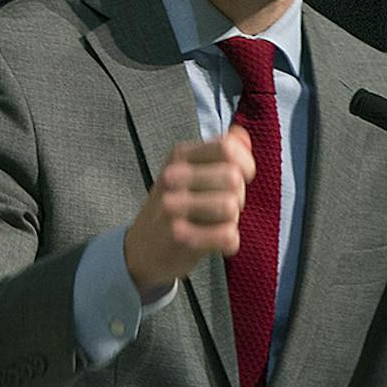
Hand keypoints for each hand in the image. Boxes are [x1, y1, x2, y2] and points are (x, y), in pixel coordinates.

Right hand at [123, 127, 255, 292]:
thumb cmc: (174, 209)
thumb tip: (242, 135)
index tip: (241, 178)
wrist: (140, 251)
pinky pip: (228, 235)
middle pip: (234, 178)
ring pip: (231, 207)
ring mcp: (173, 207)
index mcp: (179, 156)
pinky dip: (229, 243)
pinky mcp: (180, 237)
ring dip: (231, 221)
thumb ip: (219, 152)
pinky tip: (214, 243)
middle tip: (222, 209)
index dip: (245, 164)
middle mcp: (173, 177)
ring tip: (215, 225)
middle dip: (238, 196)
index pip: (228, 148)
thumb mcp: (190, 173)